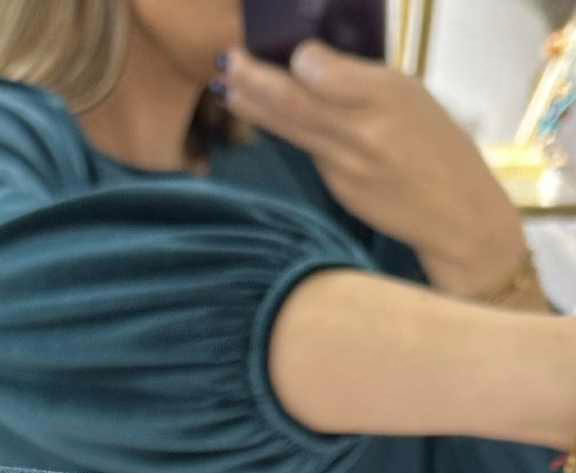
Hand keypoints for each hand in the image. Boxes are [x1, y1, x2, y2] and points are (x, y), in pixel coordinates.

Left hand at [222, 41, 528, 299]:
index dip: (299, 60)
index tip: (286, 50)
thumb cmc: (436, 146)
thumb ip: (361, 83)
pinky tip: (261, 116)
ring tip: (227, 87)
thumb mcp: (411, 97)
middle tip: (228, 61)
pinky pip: (306, 150)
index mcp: (390, 93)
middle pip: (294, 101)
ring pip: (290, 128)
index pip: (324, 72)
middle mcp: (364, 128)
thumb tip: (311, 63)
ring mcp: (346, 163)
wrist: (456, 212)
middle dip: (254, 80)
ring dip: (253, 107)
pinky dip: (281, 130)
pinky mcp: (338, 188)